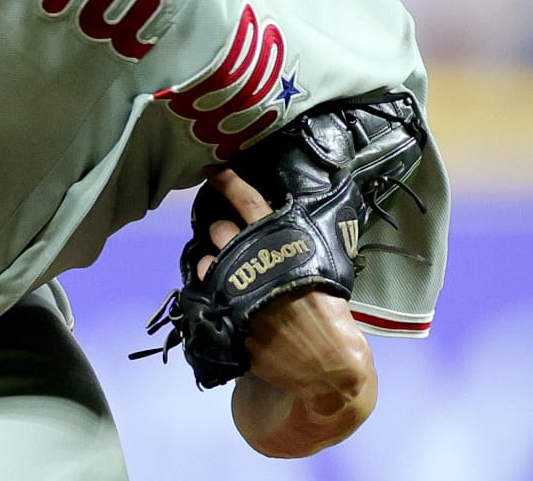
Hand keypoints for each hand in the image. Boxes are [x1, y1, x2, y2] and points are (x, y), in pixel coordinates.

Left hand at [196, 167, 376, 456]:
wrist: (326, 363)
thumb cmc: (328, 312)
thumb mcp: (319, 266)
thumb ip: (291, 243)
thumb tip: (271, 222)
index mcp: (283, 243)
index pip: (249, 201)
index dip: (228, 182)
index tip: (211, 169)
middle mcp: (255, 260)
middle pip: (219, 229)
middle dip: (221, 231)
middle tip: (230, 240)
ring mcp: (238, 289)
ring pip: (206, 260)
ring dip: (211, 262)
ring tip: (223, 271)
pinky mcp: (227, 315)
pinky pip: (205, 292)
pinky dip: (210, 289)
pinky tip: (220, 293)